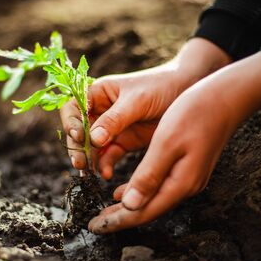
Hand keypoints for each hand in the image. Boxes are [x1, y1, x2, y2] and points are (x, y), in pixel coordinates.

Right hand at [60, 38, 230, 178]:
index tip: (80, 136)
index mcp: (98, 93)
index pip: (73, 108)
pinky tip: (107, 174)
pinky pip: (108, 156)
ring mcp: (112, 129)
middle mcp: (101, 111)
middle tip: (80, 163)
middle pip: (79, 131)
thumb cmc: (161, 86)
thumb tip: (93, 139)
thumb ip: (115, 119)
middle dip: (78, 147)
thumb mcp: (137, 100)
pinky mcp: (124, 142)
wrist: (189, 92)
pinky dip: (105, 165)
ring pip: (91, 147)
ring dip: (89, 160)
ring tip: (90, 173)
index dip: (71, 122)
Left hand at [88, 52, 260, 233]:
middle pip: (148, 210)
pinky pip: (159, 187)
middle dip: (120, 218)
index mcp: (180, 183)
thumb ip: (148, 175)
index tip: (95, 226)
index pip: (144, 212)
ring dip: (128, 206)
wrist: (226, 98)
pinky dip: (139, 191)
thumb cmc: (194, 114)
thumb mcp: (166, 143)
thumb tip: (130, 205)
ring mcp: (189, 178)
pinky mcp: (187, 168)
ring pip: (153, 200)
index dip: (117, 221)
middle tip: (95, 224)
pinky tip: (125, 191)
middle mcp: (186, 186)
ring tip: (106, 211)